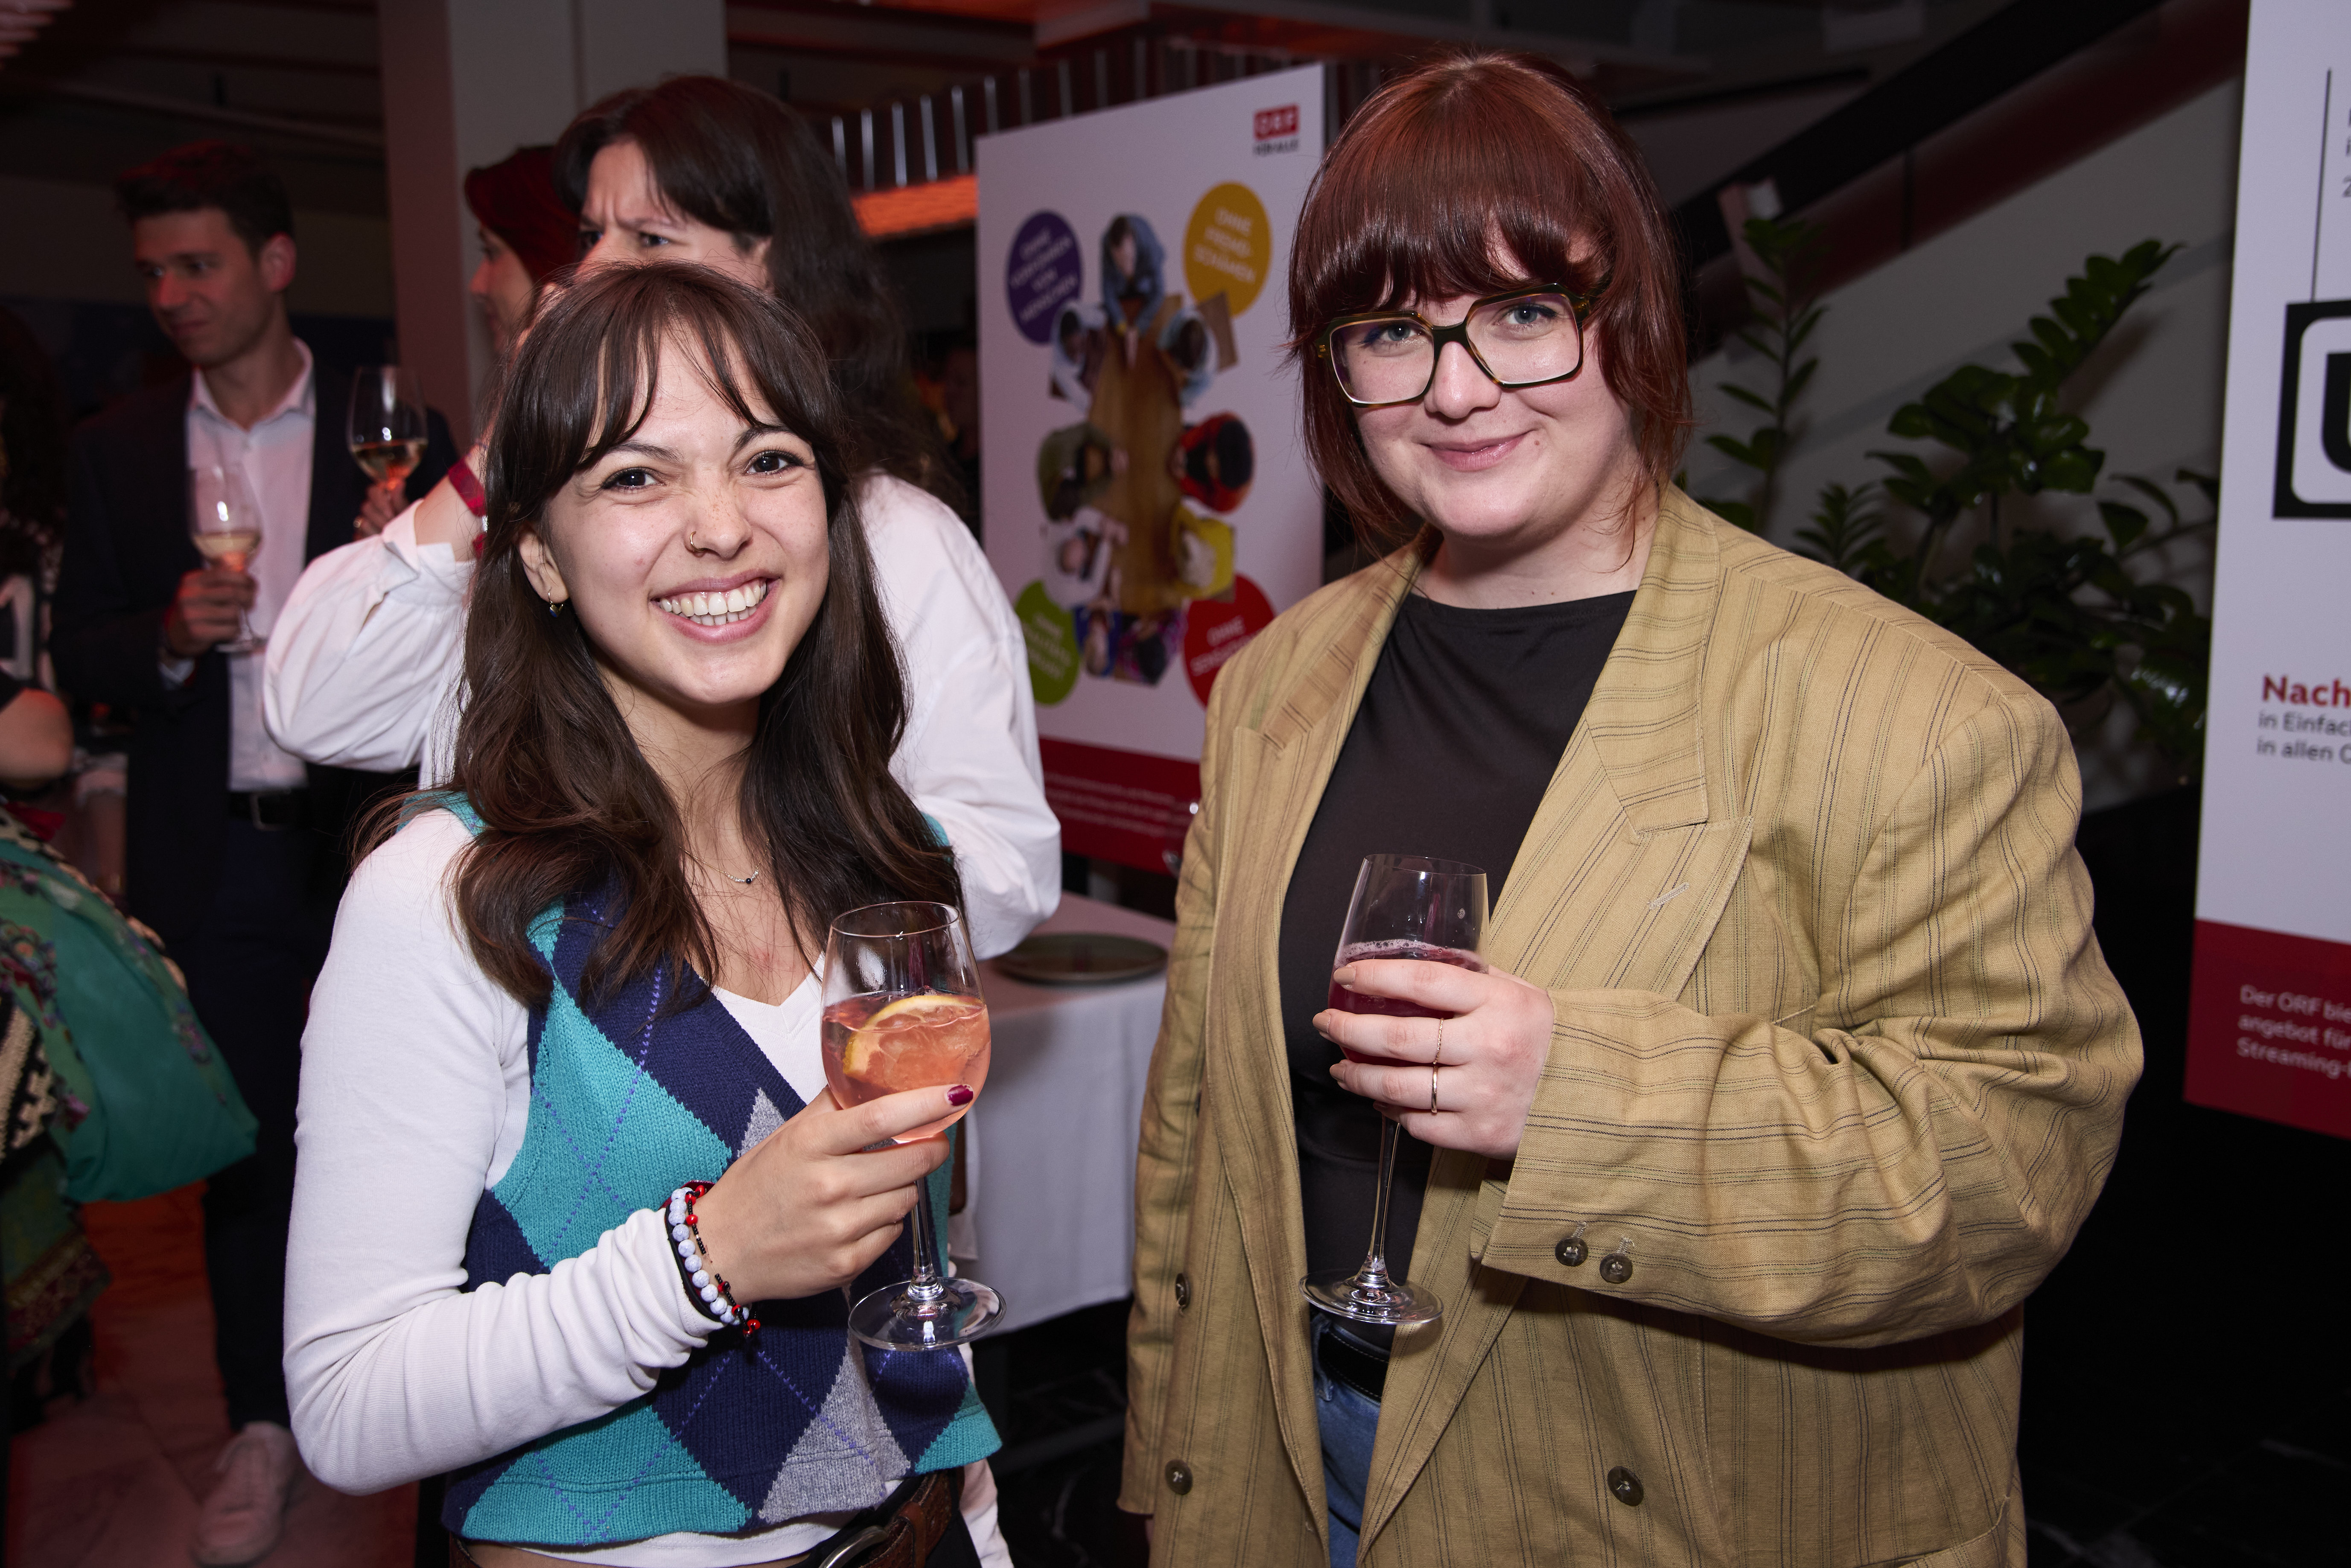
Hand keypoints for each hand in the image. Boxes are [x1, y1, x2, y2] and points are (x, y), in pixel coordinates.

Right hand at [163, 566, 255, 657]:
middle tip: (250, 602)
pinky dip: (236, 630)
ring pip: (233, 612)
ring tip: (237, 617)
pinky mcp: (198, 632)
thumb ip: (218, 577)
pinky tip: (230, 629)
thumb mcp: (200, 587)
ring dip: (241, 616)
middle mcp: (189, 596)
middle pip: (231, 592)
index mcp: (191, 581)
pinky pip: (230, 629)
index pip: (222, 574)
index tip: (252, 584)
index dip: (242, 578)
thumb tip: (241, 566)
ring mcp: (192, 615)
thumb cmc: (195, 607)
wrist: (176, 632)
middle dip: (248, 597)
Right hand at [353, 477, 404, 537]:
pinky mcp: (360, 537)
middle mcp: (369, 508)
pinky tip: (381, 545)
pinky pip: (359, 538)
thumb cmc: (408, 523)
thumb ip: (400, 499)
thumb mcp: (406, 512)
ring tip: (391, 538)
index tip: (391, 513)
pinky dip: (371, 541)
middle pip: (366, 507)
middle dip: (381, 518)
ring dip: (378, 531)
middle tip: (393, 527)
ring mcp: (363, 522)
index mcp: (380, 498)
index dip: (380, 501)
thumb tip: (399, 482)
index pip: (372, 491)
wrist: (410, 541)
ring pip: (363, 523)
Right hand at [689, 1085, 962, 1303]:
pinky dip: (886, 1222)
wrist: (719, 1252)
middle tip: (929, 1140)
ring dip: (902, 1187)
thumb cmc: (755, 1189)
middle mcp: (828, 1186)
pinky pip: (894, 1232)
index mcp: (811, 1144)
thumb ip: (833, 1105)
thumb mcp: (788, 1136)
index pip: (883, 1117)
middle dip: (930, 1148)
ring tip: (873, 1184)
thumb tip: (874, 1073)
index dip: (928, 1104)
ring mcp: (839, 1229)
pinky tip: (860, 1216)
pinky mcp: (846, 1265)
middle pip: (912, 1160)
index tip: (956, 1094)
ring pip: (907, 1197)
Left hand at [1317, 958, 1555, 1159]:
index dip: (1375, 976)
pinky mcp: (1481, 1134)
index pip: (1422, 981)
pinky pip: (1419, 1123)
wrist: (1595, 1096)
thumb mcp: (1519, 994)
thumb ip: (1472, 978)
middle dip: (1349, 1029)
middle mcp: (1489, 1047)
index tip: (1344, 976)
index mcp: (1499, 1003)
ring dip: (1358, 1076)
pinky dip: (1391, 1110)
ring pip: (1398, 1086)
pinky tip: (1380, 1099)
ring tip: (1341, 1068)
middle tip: (1325, 1023)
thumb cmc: (1547, 1038)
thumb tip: (1411, 961)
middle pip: (1397, 1037)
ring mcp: (1484, 1094)